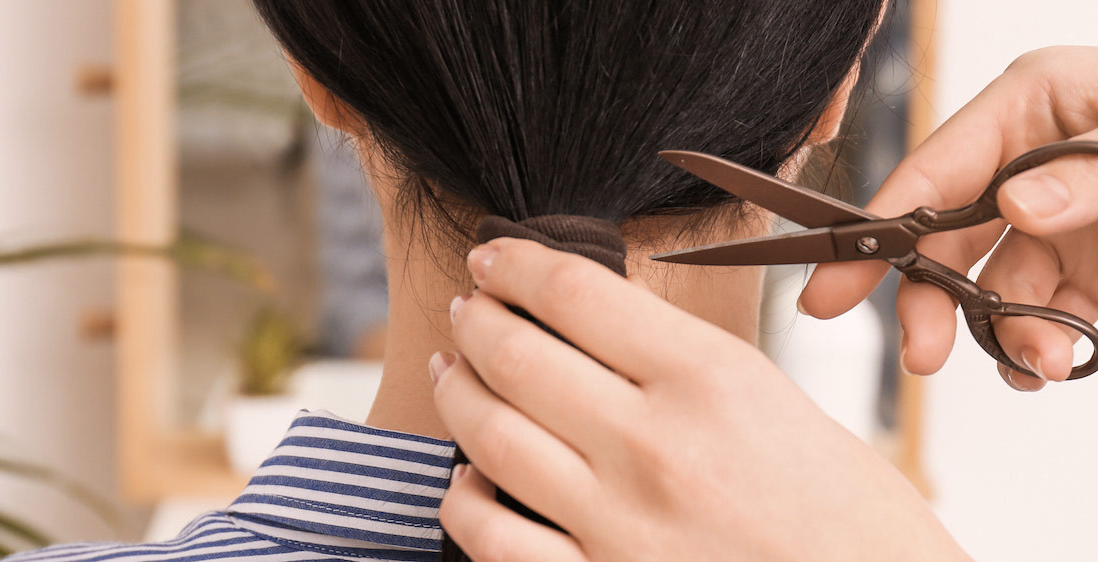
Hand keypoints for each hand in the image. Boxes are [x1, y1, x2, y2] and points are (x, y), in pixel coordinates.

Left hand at [431, 238, 968, 561]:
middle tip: (466, 308)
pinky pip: (491, 537)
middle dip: (474, 319)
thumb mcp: (776, 403)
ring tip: (451, 373)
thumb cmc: (852, 516)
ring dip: (456, 393)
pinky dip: (463, 500)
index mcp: (708, 379)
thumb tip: (594, 327)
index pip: (572, 291)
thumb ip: (680, 362)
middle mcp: (653, 445)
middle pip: (515, 354)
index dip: (515, 261)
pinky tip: (464, 479)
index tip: (494, 256)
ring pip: (488, 436)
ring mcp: (619, 524)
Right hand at [800, 46, 1097, 390]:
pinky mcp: (1090, 267)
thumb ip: (1090, 174)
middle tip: (922, 356)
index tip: (831, 287)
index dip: (876, 230)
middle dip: (932, 301)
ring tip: (1041, 363)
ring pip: (995, 286)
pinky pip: (1046, 313)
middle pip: (947, 236)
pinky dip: (1044, 347)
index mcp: (1037, 105)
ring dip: (1006, 333)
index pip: (935, 168)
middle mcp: (1032, 164)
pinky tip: (1054, 362)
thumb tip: (1019, 206)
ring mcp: (1060, 218)